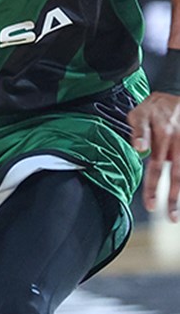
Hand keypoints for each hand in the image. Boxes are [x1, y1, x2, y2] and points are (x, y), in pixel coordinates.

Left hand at [128, 91, 179, 220]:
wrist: (175, 95)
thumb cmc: (154, 107)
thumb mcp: (139, 114)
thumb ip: (138, 131)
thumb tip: (139, 149)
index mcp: (163, 137)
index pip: (156, 168)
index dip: (153, 188)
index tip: (152, 206)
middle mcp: (178, 143)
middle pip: (177, 175)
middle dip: (172, 198)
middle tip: (170, 218)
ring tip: (177, 214)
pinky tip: (179, 199)